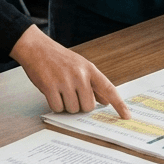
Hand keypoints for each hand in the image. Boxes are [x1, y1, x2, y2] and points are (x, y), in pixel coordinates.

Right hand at [10, 24, 129, 118]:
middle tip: (71, 93)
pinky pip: (58, 108)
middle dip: (79, 105)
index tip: (127, 116)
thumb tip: (106, 100)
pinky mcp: (50, 86)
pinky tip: (52, 93)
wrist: (36, 47)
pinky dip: (55, 105)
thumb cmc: (58, 57)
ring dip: (66, 105)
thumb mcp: (80, 66)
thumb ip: (93, 83)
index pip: (108, 88)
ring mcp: (65, 81)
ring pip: (73, 109)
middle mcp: (80, 75)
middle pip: (88, 106)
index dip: (119, 104)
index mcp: (89, 69)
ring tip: (60, 90)